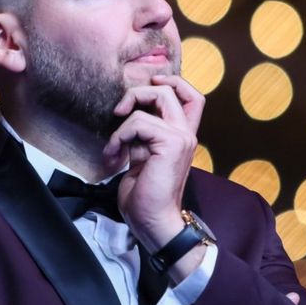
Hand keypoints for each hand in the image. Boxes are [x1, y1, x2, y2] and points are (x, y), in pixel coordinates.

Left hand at [102, 75, 203, 252]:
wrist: (153, 222)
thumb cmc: (146, 197)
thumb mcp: (142, 157)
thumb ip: (143, 136)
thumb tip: (128, 117)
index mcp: (182, 137)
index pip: (191, 97)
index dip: (172, 82)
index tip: (149, 85)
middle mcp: (186, 133)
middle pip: (172, 89)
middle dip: (140, 91)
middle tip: (120, 110)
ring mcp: (182, 137)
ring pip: (155, 98)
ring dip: (123, 121)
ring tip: (114, 146)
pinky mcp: (171, 144)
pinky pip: (139, 122)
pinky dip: (120, 135)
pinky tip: (115, 155)